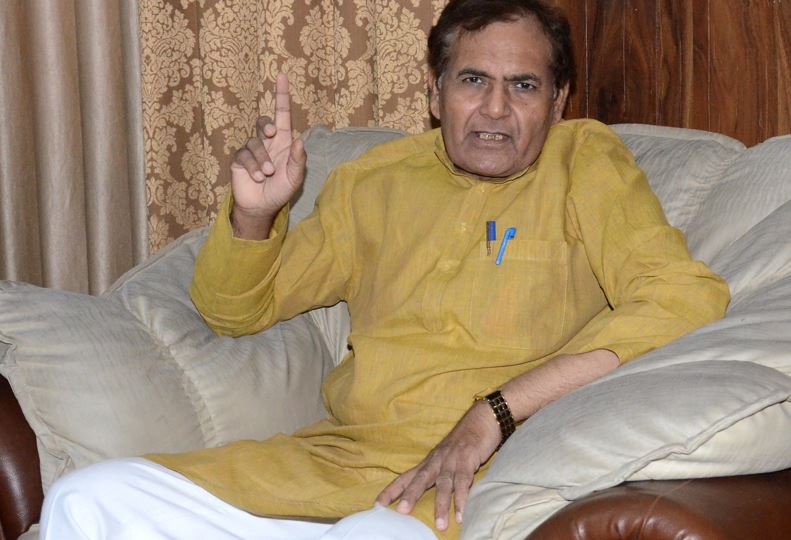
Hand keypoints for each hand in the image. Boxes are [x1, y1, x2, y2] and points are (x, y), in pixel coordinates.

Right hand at [230, 73, 306, 238]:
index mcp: (284, 142)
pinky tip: (258, 178)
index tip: (281, 76)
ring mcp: (252, 150)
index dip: (282, 96)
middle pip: (264, 122)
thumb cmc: (281, 190)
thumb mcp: (295, 178)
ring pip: (255, 143)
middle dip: (266, 125)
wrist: (262, 206)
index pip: (283, 114)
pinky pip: (244, 156)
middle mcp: (267, 142)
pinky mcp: (240, 160)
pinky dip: (252, 167)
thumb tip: (300, 141)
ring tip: (267, 174)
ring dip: (262, 159)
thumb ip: (299, 160)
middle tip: (272, 134)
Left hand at [375, 401, 500, 531]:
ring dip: (441, 505)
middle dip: (410, 496)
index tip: (377, 505)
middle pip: (420, 480)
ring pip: (443, 484)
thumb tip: (423, 494)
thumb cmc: (462, 443)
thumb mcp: (443, 458)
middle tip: (400, 512)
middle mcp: (436, 461)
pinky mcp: (467, 461)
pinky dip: (462, 499)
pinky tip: (460, 514)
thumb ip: (435, 475)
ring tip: (440, 525)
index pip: (405, 477)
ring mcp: (451, 461)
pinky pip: (464, 482)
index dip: (391, 490)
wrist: (480, 420)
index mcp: (428, 463)